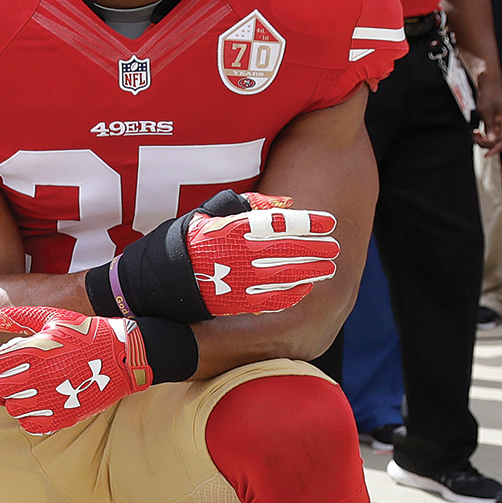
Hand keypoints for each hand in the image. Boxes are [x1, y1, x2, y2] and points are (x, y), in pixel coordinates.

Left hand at [0, 306, 153, 435]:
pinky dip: (31, 414)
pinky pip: (31, 424)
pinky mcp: (65, 417)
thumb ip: (6, 318)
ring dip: (18, 397)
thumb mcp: (46, 316)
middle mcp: (43, 376)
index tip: (13, 356)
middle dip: (8, 377)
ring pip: (14, 406)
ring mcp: (54, 399)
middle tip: (24, 371)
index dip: (1, 358)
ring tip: (34, 386)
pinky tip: (42, 401)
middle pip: (2, 385)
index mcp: (36, 350)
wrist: (122, 356)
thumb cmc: (82, 332)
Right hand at [184, 192, 339, 313]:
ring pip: (288, 274)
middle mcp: (245, 253)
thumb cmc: (193, 241)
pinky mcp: (240, 301)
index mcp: (239, 228)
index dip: (309, 223)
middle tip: (334, 247)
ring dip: (312, 270)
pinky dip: (293, 292)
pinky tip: (306, 288)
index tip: (328, 222)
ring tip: (328, 268)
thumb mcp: (215, 212)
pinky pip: (274, 297)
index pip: (283, 223)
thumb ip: (252, 205)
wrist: (167, 277)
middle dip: (317, 248)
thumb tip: (285, 202)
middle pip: (292, 249)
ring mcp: (244, 278)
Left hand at [474, 76, 501, 152]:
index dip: (496, 149)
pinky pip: (493, 135)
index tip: (486, 155)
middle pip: (500, 142)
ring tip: (474, 133)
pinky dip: (484, 136)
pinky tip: (476, 132)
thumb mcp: (486, 112)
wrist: (490, 86)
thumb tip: (491, 141)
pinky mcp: (499, 125)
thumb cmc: (488, 97)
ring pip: (495, 140)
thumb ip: (489, 127)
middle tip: (474, 136)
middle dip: (486, 143)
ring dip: (484, 140)